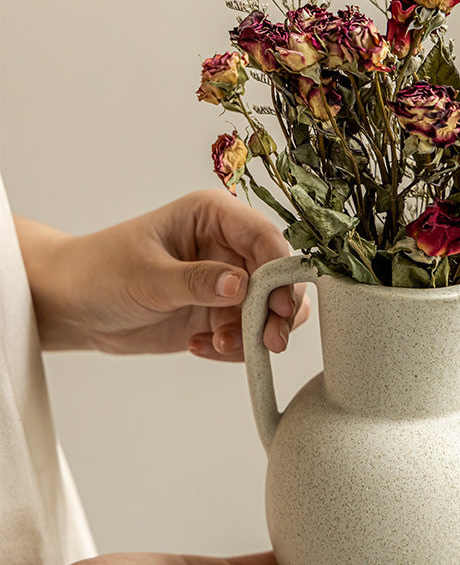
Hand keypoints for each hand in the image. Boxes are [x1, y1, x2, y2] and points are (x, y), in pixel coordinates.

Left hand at [16, 190, 309, 357]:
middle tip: (269, 341)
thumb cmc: (100, 272)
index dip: (280, 272)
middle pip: (279, 275)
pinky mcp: (222, 312)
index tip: (279, 307)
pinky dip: (236, 347)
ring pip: (271, 308)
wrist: (74, 307)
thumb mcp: (146, 275)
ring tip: (221, 345)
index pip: (266, 237)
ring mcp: (228, 281)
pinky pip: (249, 333)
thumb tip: (240, 285)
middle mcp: (229, 246)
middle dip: (278, 311)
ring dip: (257, 333)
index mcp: (215, 216)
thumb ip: (196, 281)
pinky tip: (201, 346)